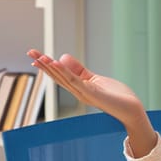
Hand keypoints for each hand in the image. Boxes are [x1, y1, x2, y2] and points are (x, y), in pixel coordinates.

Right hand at [27, 49, 156, 156]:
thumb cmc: (116, 95)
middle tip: (30, 52)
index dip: (47, 66)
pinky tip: (56, 63)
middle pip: (57, 76)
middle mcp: (79, 92)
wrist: (131, 108)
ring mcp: (84, 93)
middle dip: (44, 65)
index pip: (60, 75)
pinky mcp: (92, 93)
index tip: (35, 56)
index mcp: (79, 88)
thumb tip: (62, 57)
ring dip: (51, 67)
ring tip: (39, 57)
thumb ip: (79, 70)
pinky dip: (65, 72)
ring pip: (64, 78)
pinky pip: (76, 81)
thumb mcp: (95, 79)